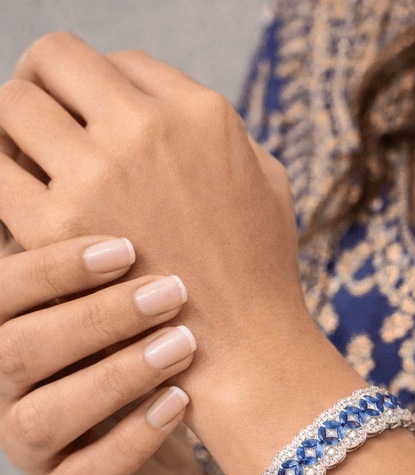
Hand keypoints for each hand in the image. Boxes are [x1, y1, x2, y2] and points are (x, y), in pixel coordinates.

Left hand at [0, 34, 311, 419]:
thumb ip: (221, 136)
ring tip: (22, 158)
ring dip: (12, 126)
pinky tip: (18, 201)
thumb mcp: (266, 183)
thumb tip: (173, 114)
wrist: (244, 352)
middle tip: (42, 123)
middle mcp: (148, 127)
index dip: (99, 88)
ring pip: (12, 102)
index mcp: (202, 113)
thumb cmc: (259, 274)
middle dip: (44, 85)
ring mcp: (100, 173)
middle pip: (55, 59)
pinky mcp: (59, 226)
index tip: (92, 121)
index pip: (120, 61)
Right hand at [0, 234, 204, 474]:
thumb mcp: (124, 324)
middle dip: (95, 317)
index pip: (2, 294)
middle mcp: (6, 395)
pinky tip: (179, 404)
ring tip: (181, 345)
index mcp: (12, 340)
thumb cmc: (140, 381)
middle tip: (170, 292)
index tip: (127, 248)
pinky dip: (131, 440)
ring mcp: (33, 455)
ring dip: (115, 375)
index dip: (55, 268)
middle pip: (16, 350)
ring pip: (43, 416)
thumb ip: (115, 276)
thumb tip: (128, 185)